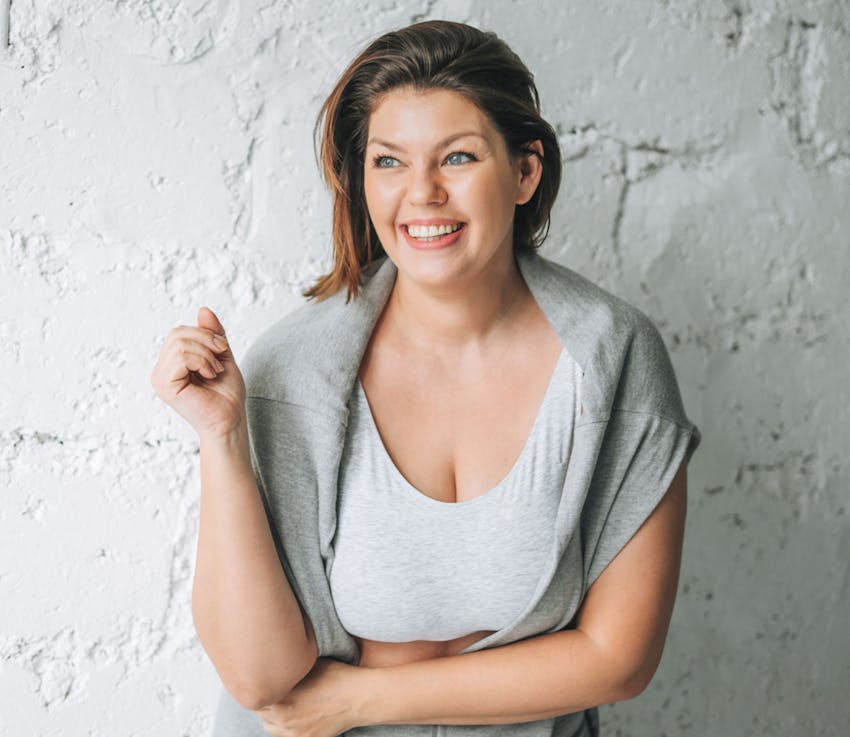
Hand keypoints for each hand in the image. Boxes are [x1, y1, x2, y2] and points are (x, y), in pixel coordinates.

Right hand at [150, 306, 246, 440]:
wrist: (231, 420)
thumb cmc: (227, 394)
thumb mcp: (222, 355)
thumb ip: (212, 334)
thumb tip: (203, 309)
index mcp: (170, 364)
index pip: (179, 332)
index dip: (204, 333)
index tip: (222, 349)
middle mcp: (161, 370)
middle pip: (177, 333)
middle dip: (206, 340)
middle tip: (220, 360)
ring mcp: (160, 379)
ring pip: (180, 344)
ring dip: (206, 354)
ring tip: (215, 371)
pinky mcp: (165, 386)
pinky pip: (181, 356)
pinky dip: (202, 361)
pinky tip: (210, 375)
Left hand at [254, 658, 367, 736]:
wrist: (358, 697)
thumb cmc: (336, 675)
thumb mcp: (307, 665)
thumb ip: (287, 668)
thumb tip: (272, 662)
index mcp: (282, 698)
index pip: (258, 695)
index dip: (263, 685)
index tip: (269, 678)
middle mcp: (284, 719)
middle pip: (261, 712)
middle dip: (267, 701)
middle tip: (277, 689)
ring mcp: (294, 734)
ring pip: (270, 727)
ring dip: (273, 716)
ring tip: (287, 703)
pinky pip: (284, 736)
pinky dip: (285, 728)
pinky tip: (296, 715)